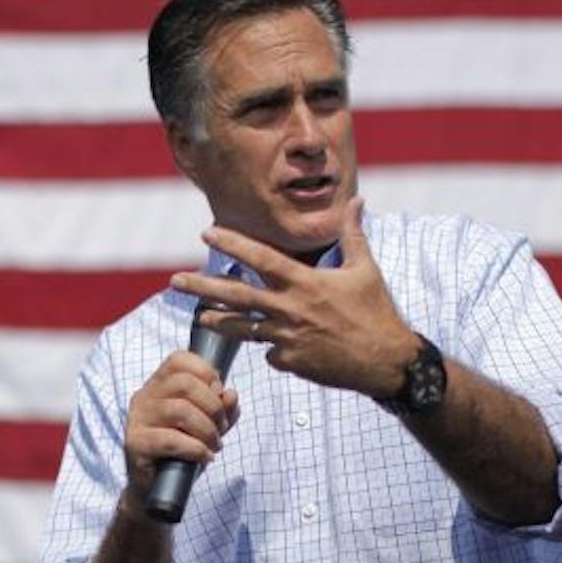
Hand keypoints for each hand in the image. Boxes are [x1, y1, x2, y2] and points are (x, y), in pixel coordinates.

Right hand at [122, 350, 238, 505]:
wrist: (156, 489)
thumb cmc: (181, 452)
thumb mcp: (208, 425)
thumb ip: (222, 408)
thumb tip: (230, 394)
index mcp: (158, 384)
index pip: (180, 359)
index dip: (207, 373)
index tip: (219, 396)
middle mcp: (144, 397)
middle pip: (184, 383)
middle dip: (213, 406)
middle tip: (221, 428)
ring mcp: (137, 420)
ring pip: (179, 410)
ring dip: (207, 430)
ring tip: (214, 445)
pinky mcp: (136, 444)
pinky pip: (171, 440)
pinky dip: (196, 448)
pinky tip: (205, 457)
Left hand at [172, 197, 415, 396]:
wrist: (387, 362)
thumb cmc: (376, 312)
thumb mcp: (365, 269)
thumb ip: (353, 234)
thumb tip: (357, 200)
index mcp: (305, 283)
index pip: (260, 259)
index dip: (232, 244)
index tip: (207, 233)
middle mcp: (290, 309)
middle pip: (236, 296)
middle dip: (201, 286)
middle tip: (174, 281)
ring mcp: (286, 338)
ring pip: (242, 328)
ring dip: (219, 321)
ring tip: (200, 315)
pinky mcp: (290, 362)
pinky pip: (270, 352)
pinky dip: (272, 346)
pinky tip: (282, 346)